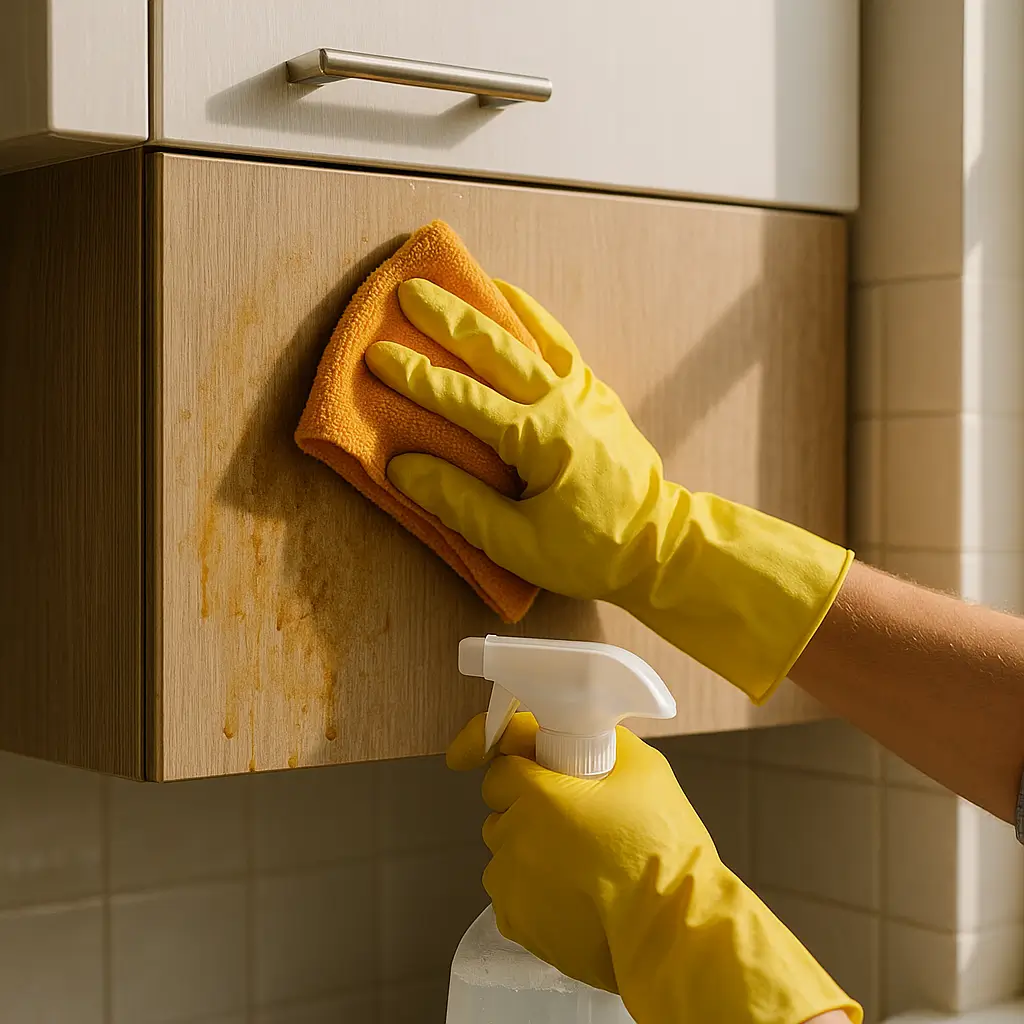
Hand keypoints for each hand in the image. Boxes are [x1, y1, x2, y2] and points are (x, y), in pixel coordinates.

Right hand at [366, 277, 667, 601]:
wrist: (661, 544)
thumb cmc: (590, 551)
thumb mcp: (517, 544)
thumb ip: (458, 503)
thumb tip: (402, 466)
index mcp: (539, 439)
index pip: (462, 398)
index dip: (415, 376)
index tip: (377, 354)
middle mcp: (562, 401)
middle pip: (494, 348)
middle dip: (446, 317)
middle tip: (407, 289)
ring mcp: (584, 391)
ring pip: (530, 334)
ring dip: (488, 305)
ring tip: (457, 277)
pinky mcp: (596, 391)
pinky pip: (559, 342)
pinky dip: (531, 316)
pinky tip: (511, 300)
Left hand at [448, 712, 861, 1023]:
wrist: (681, 930)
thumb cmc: (667, 844)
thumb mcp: (641, 769)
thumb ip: (600, 741)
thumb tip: (575, 720)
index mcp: (537, 794)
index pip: (492, 756)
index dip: (500, 747)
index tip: (498, 745)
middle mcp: (513, 838)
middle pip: (500, 803)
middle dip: (528, 799)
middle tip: (573, 806)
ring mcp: (511, 884)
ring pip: (505, 846)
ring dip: (531, 842)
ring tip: (584, 852)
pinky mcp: (516, 921)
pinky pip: (513, 886)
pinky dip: (534, 880)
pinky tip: (577, 884)